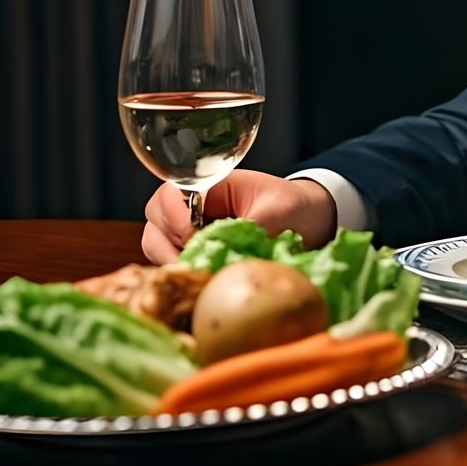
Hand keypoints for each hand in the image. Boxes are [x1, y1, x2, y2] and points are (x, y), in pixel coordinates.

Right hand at [141, 171, 336, 263]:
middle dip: (166, 243)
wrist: (312, 220)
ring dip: (170, 260)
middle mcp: (194, 207)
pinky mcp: (198, 254)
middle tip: (192, 259)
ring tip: (198, 270)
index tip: (192, 234)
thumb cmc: (294, 207)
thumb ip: (251, 226)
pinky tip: (201, 279)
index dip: (173, 216)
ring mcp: (192, 231)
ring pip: (157, 245)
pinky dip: (181, 272)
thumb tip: (227, 251)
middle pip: (155, 221)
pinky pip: (173, 263)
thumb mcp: (279, 211)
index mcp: (210, 185)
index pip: (168, 195)